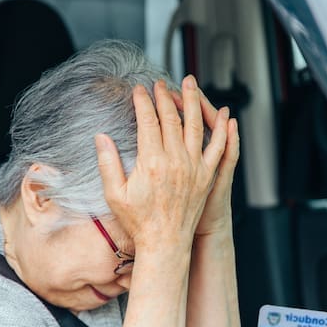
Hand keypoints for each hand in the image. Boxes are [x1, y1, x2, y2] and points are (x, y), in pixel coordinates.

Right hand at [95, 77, 228, 247]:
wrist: (165, 243)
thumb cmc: (138, 222)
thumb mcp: (114, 194)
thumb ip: (107, 163)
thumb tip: (101, 136)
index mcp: (151, 163)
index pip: (148, 122)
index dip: (144, 102)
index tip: (139, 89)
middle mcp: (175, 162)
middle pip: (172, 118)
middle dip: (166, 96)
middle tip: (160, 83)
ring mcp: (194, 168)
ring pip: (196, 126)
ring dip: (193, 101)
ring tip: (190, 83)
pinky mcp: (207, 176)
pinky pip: (219, 148)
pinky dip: (223, 129)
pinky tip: (225, 114)